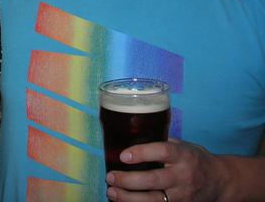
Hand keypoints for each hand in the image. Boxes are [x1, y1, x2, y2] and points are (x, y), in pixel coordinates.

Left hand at [105, 139, 229, 201]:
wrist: (220, 182)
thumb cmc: (194, 159)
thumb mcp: (182, 146)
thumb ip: (160, 142)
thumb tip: (130, 134)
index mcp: (184, 155)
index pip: (163, 152)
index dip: (142, 153)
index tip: (123, 155)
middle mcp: (184, 176)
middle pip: (154, 180)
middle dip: (128, 180)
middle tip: (110, 176)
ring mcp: (183, 195)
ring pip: (154, 200)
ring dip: (129, 198)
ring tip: (111, 192)